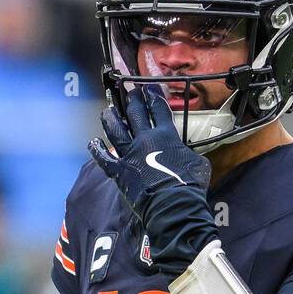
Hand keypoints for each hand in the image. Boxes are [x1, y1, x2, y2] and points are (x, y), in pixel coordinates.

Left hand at [88, 84, 218, 275]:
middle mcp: (144, 140)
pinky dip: (97, 150)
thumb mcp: (198, 162)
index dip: (153, 95)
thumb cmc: (189, 185)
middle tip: (131, 92)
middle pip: (135, 113)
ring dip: (111, 118)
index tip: (149, 87)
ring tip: (107, 111)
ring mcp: (129, 154)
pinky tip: (93, 142)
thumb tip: (186, 152)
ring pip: (116, 130)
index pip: (158, 109)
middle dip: (133, 100)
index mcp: (165, 135)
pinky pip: (104, 158)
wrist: (173, 206)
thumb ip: (188, 152)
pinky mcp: (119, 171)